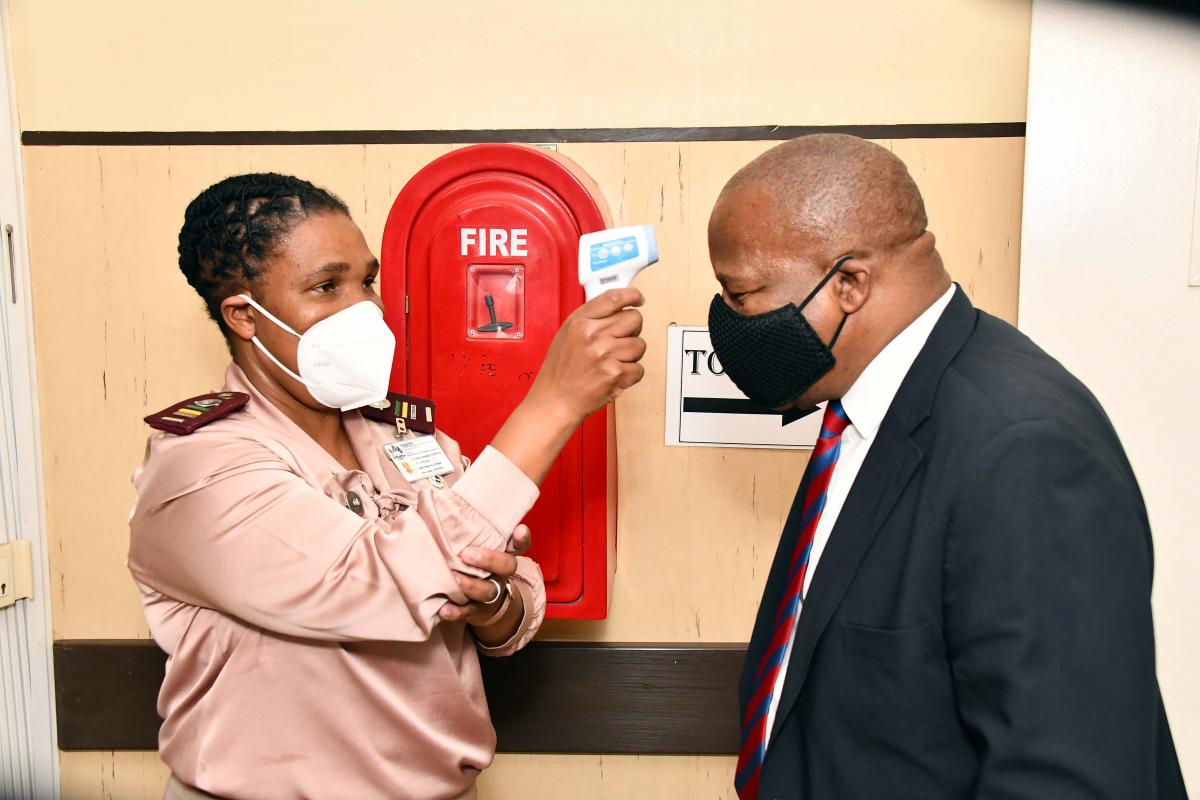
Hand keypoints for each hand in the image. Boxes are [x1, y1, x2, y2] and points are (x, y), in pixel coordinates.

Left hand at [437, 525, 530, 625]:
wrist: (482, 604)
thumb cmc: (472, 564)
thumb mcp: (471, 543)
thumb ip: (457, 525)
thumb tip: (425, 497)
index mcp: (503, 554)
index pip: (519, 544)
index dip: (521, 538)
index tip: (519, 529)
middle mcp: (500, 574)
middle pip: (507, 566)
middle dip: (489, 559)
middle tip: (467, 554)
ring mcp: (490, 593)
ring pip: (488, 591)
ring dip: (471, 585)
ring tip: (454, 578)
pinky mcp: (476, 611)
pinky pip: (467, 613)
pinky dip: (456, 612)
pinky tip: (444, 608)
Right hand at [525, 287, 646, 422]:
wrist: (555, 400)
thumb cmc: (559, 371)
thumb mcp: (567, 334)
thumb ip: (590, 319)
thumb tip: (616, 308)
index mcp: (580, 322)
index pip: (614, 298)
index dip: (632, 296)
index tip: (638, 299)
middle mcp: (593, 335)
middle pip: (634, 319)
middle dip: (632, 330)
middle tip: (621, 340)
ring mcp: (606, 354)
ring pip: (640, 344)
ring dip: (632, 355)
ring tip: (613, 362)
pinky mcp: (616, 374)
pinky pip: (639, 368)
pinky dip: (630, 374)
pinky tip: (614, 375)